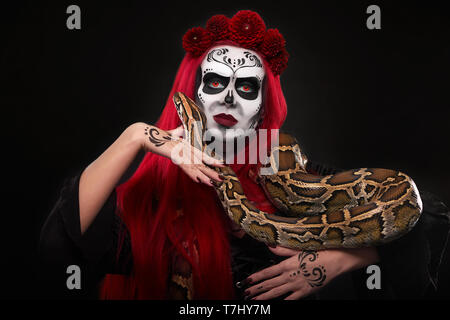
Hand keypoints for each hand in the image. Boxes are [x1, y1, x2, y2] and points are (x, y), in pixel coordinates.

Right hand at [138, 123, 224, 186]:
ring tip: (213, 182)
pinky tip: (198, 180)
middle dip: (212, 171)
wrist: (146, 135)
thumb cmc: (157, 136)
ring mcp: (180, 152)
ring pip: (195, 166)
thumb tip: (181, 128)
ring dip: (204, 176)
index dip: (212, 160)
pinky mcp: (174, 155)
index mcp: (186, 145)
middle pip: (201, 162)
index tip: (222, 165)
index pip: (202, 154)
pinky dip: (192, 174)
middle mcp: (185, 149)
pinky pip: (185, 166)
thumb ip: (177, 132)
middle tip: (222, 178)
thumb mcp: (171, 134)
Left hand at [242, 246, 378, 299]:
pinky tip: (277, 303)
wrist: (337, 260)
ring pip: (277, 293)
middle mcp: (291, 276)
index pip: (267, 272)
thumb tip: (269, 245)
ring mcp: (298, 285)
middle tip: (246, 293)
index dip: (256, 277)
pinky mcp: (306, 292)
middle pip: (270, 284)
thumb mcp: (299, 247)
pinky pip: (291, 300)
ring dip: (265, 297)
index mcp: (288, 264)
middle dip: (256, 289)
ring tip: (254, 299)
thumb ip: (283, 249)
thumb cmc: (320, 252)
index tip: (247, 281)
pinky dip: (283, 302)